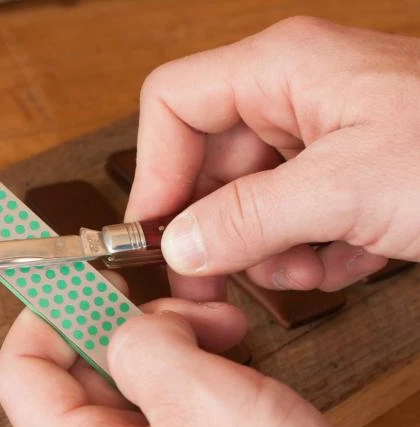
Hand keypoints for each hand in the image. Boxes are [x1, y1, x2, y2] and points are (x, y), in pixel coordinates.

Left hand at [0, 293, 399, 426]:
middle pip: (83, 362)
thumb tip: (134, 321)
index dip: (46, 314)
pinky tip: (234, 353)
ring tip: (224, 329)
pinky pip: (175, 390)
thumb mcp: (205, 410)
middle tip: (179, 306)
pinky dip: (199, 359)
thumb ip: (148, 347)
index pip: (23, 371)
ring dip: (175, 335)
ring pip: (136, 370)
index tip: (75, 274)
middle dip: (130, 319)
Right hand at [126, 16, 419, 299]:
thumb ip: (251, 216)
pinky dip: (310, 254)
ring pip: (247, 202)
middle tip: (217, 277)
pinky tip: (349, 259)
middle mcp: (292, 99)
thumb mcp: (350, 186)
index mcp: (281, 70)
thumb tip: (181, 243)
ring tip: (313, 263)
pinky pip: (291, 221)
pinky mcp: (342, 179)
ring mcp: (319, 141)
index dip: (155, 168)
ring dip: (269, 248)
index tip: (155, 231)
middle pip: (208, 163)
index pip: (174, 104)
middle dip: (216, 226)